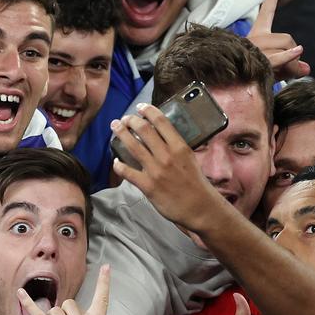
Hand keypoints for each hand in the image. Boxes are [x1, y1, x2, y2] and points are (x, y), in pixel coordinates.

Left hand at [110, 104, 224, 230]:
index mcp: (180, 147)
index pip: (161, 122)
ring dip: (121, 134)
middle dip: (130, 120)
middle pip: (144, 130)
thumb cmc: (196, 183)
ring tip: (115, 128)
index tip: (140, 107)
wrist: (199, 207)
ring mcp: (156, 170)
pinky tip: (116, 162)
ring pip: (133, 146)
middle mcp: (166, 155)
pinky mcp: (148, 186)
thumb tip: (163, 137)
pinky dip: (119, 166)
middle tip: (124, 119)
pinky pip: (128, 172)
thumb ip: (177, 147)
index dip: (148, 111)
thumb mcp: (190, 159)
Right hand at [246, 0, 309, 79]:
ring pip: (287, 48)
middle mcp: (255, 38)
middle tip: (289, 70)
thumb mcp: (278, 69)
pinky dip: (290, 55)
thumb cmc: (257, 77)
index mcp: (257, 34)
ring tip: (282, 75)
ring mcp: (256, 48)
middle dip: (294, 54)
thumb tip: (307, 68)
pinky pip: (279, 57)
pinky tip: (299, 51)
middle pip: (287, 38)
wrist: (234, 86)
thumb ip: (294, 66)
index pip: (267, 12)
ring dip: (292, 63)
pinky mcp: (259, 60)